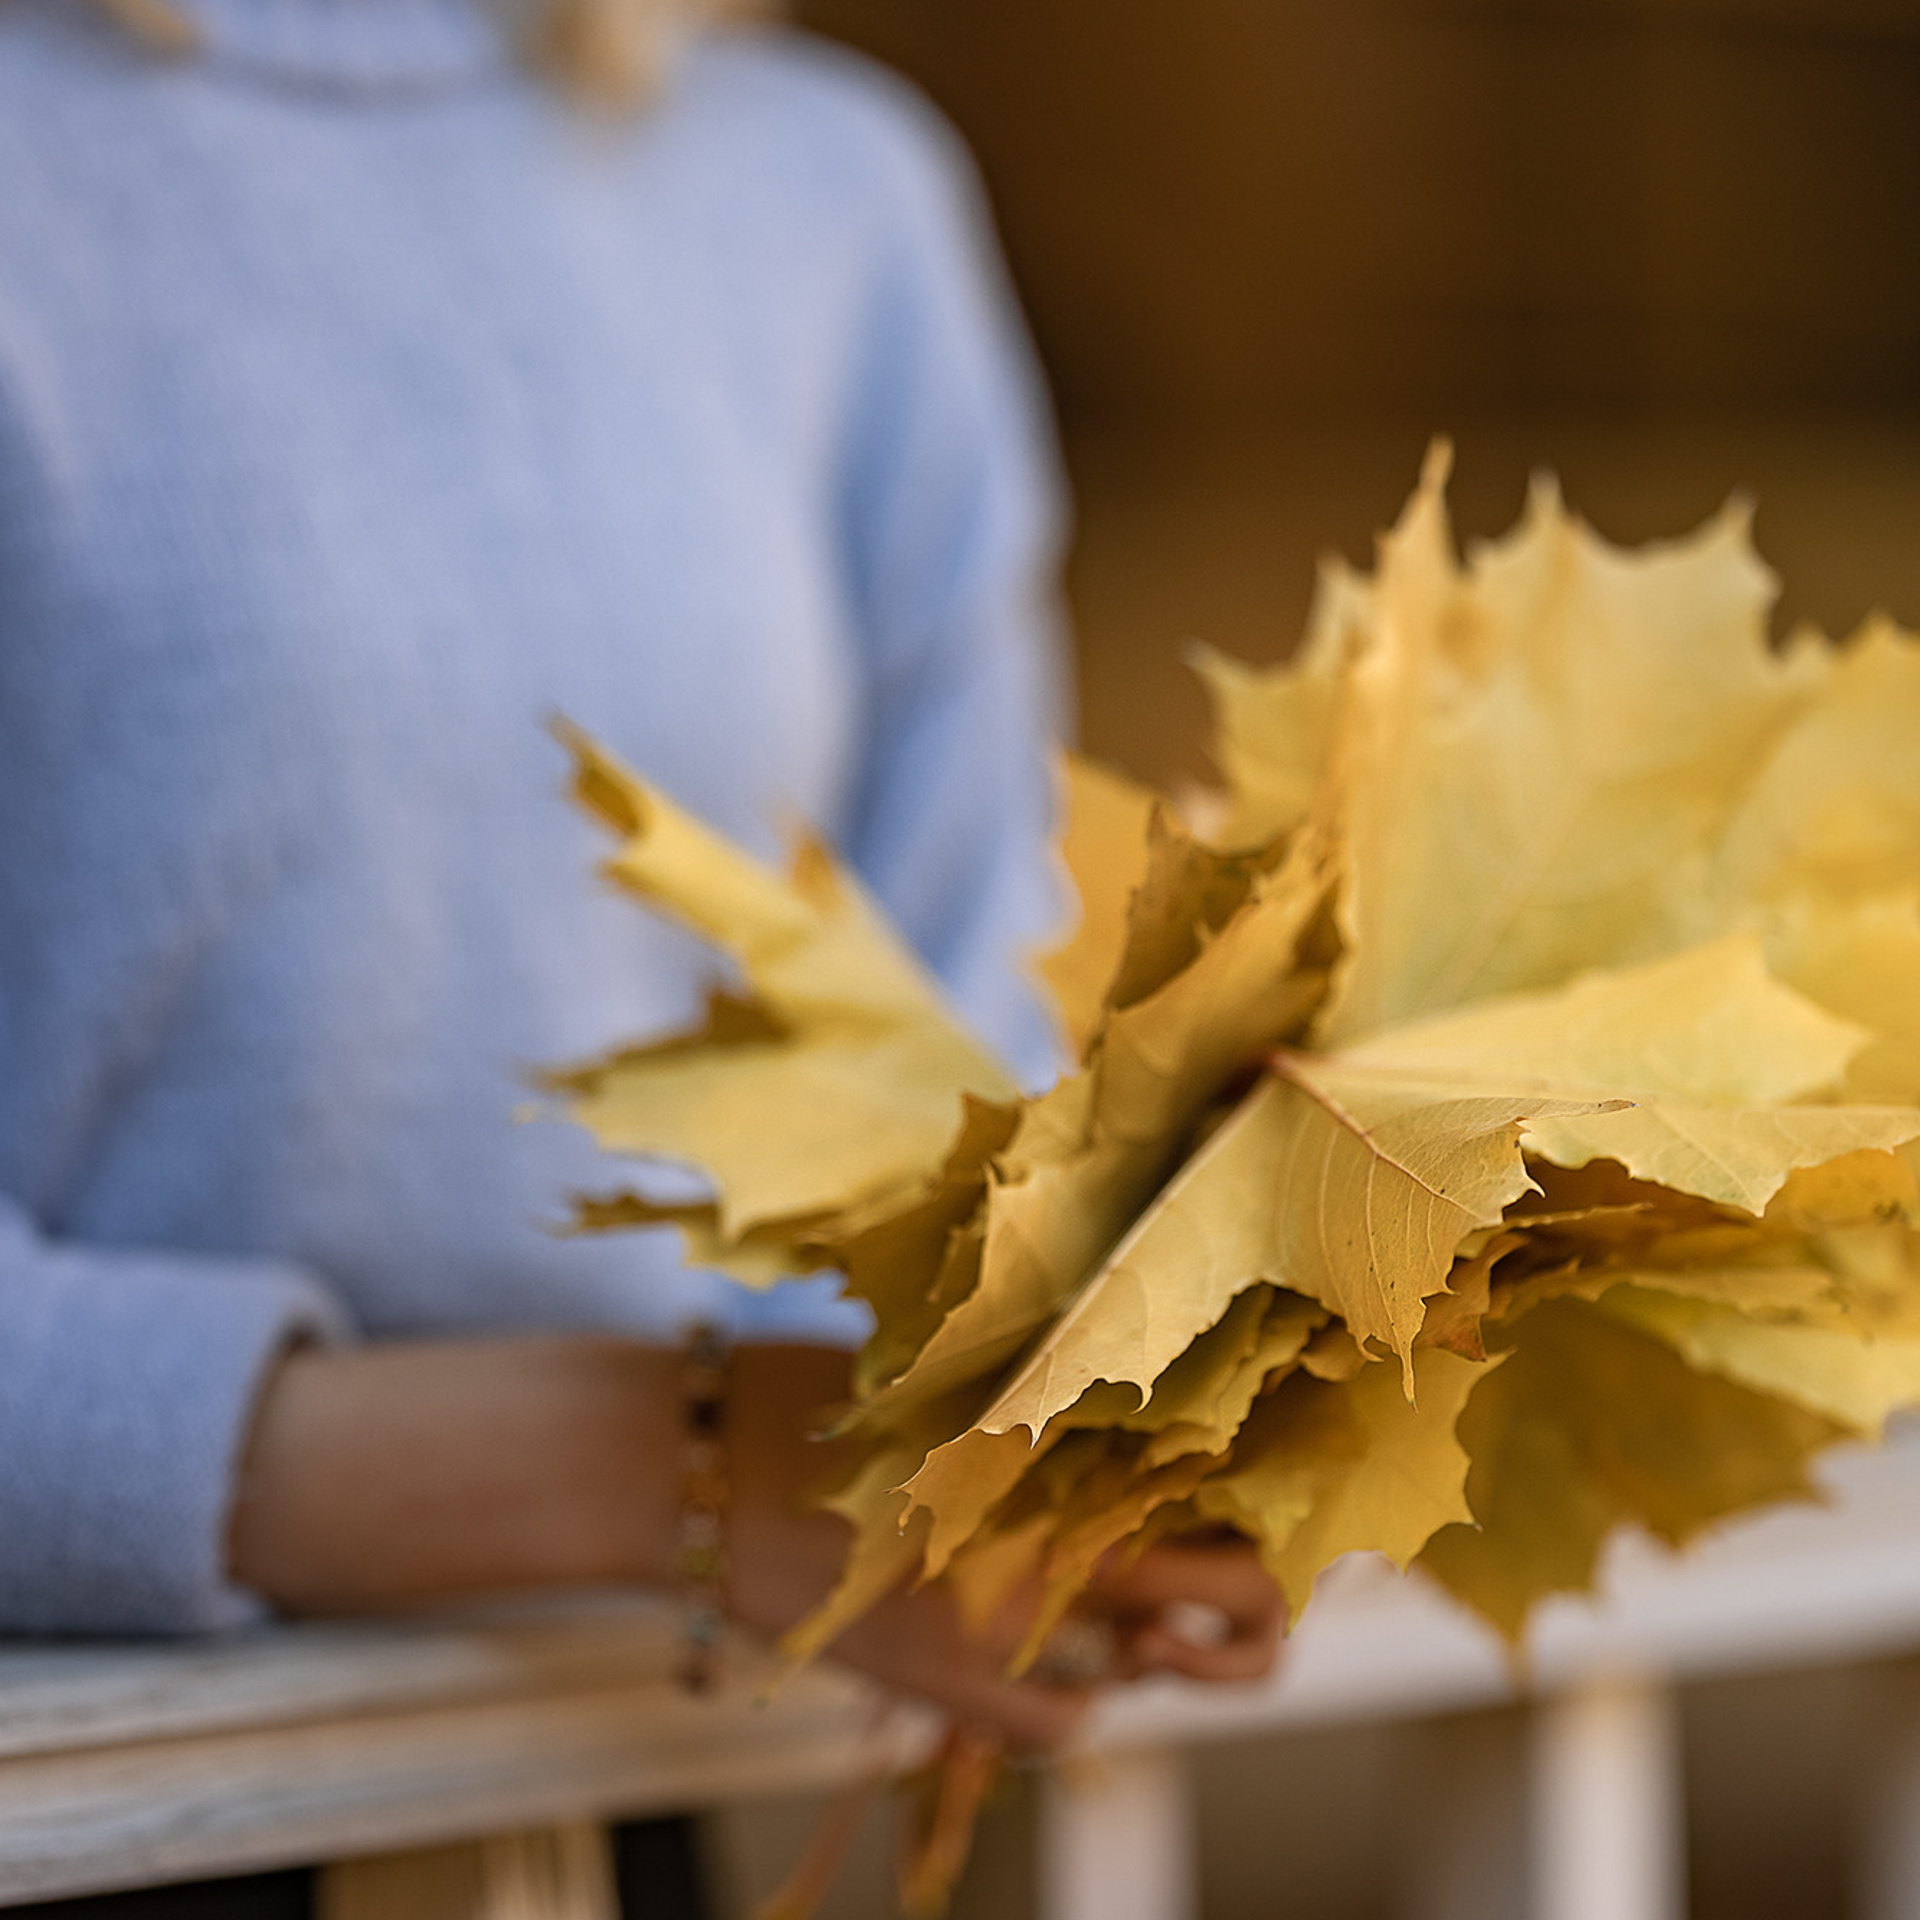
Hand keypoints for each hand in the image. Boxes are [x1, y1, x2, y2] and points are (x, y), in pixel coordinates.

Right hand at [725, 1349, 1284, 1746]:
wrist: (691, 1468)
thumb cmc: (804, 1394)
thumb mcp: (944, 1365)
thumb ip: (1041, 1386)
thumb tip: (1127, 1388)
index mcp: (1069, 1434)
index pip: (1240, 1473)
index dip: (1290, 1486)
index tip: (1273, 1482)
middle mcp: (1063, 1532)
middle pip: (1250, 1589)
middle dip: (1261, 1595)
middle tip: (1216, 1575)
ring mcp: (1016, 1624)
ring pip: (1162, 1672)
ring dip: (1165, 1649)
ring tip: (1128, 1610)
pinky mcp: (957, 1689)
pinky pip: (1069, 1720)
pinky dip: (1074, 1695)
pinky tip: (1037, 1650)